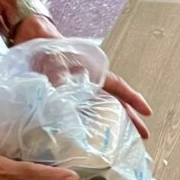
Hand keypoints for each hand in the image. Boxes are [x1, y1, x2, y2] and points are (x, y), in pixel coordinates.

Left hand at [12, 15, 152, 138]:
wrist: (31, 38)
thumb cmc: (47, 46)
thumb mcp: (55, 60)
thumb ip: (61, 79)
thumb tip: (64, 104)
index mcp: (94, 72)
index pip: (118, 87)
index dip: (133, 100)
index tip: (147, 112)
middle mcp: (92, 82)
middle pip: (117, 102)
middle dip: (131, 118)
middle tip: (144, 136)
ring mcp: (83, 90)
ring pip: (105, 108)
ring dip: (116, 123)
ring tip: (126, 141)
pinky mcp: (70, 97)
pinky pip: (87, 112)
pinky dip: (94, 124)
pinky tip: (96, 136)